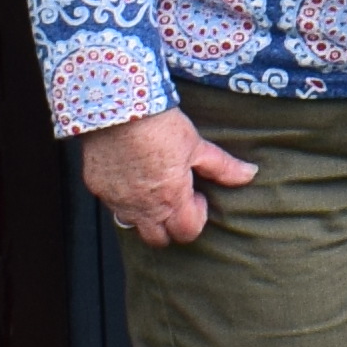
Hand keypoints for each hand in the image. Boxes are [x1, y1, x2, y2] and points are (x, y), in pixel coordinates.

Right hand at [79, 104, 255, 243]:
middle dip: (170, 227)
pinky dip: (123, 196)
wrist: (118, 107)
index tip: (197, 196)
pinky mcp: (97, 187)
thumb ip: (222, 167)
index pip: (187, 232)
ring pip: (131, 225)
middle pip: (158, 239)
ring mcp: (117, 200)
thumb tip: (249, 174)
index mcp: (171, 199)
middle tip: (176, 201)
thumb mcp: (196, 145)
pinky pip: (111, 203)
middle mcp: (142, 208)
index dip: (197, 217)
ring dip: (145, 215)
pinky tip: (130, 174)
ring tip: (152, 189)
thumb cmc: (159, 125)